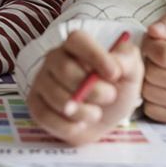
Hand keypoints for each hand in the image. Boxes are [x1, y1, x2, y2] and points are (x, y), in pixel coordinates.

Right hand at [25, 30, 143, 145]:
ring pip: (56, 97)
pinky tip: (79, 123)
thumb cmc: (115, 90)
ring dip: (83, 112)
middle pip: (65, 69)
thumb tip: (115, 64)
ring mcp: (41, 81)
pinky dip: (69, 126)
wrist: (103, 118)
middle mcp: (54, 59)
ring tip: (95, 114)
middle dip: (93, 90)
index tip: (114, 74)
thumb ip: (127, 61)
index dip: (95, 55)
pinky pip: (46, 116)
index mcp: (76, 46)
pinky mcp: (34, 104)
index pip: (77, 40)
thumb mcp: (131, 73)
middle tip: (109, 97)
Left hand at [140, 13, 165, 122]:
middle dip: (147, 63)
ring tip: (157, 73)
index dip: (150, 46)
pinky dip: (149, 99)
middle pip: (152, 74)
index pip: (162, 53)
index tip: (152, 45)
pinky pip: (150, 109)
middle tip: (154, 60)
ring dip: (146, 81)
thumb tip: (152, 31)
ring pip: (148, 92)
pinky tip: (159, 89)